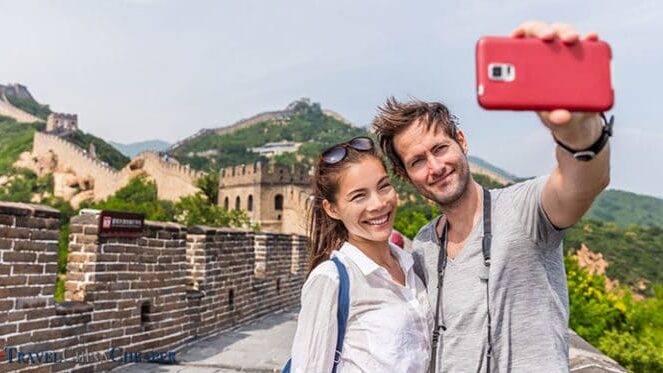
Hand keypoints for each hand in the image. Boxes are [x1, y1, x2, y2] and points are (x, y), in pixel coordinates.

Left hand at [511, 21, 602, 147]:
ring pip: (563, 33)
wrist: (577, 118)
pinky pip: (587, 42)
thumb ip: (554, 117)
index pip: (518, 43)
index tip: (517, 36)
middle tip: (548, 37)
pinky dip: (590, 39)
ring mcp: (565, 52)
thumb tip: (561, 116)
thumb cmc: (554, 114)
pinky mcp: (584, 55)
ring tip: (572, 39)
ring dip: (567, 32)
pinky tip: (592, 38)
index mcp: (527, 67)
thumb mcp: (552, 118)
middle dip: (543, 31)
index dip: (517, 35)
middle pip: (541, 33)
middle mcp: (544, 54)